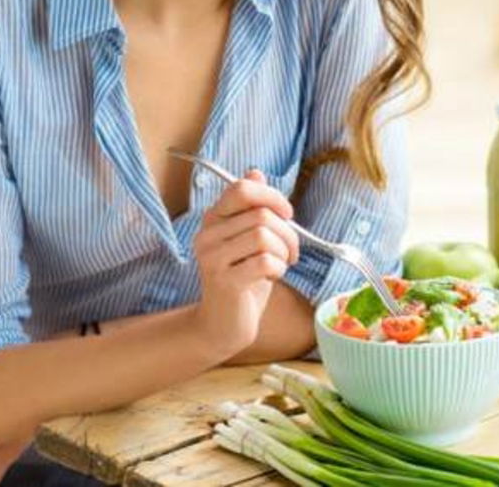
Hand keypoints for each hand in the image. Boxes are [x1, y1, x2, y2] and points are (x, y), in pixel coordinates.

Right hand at [193, 169, 299, 355]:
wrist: (222, 325)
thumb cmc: (242, 278)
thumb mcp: (248, 239)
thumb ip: (251, 208)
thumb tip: (255, 172)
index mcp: (213, 220)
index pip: (242, 189)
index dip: (272, 197)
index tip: (286, 214)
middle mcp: (207, 235)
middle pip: (261, 214)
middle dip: (288, 233)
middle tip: (291, 251)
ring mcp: (212, 259)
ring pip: (264, 236)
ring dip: (284, 251)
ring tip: (281, 264)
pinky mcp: (225, 282)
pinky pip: (265, 262)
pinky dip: (279, 269)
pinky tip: (272, 278)